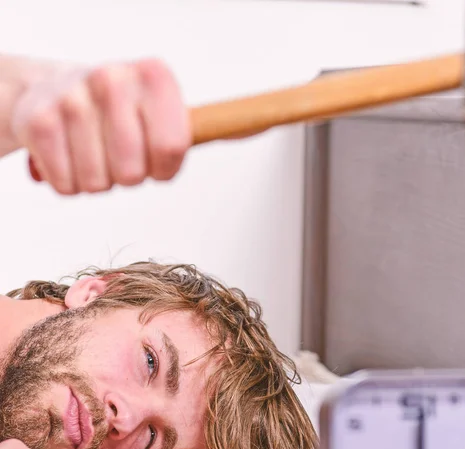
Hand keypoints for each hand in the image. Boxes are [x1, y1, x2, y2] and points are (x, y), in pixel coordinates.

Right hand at [10, 57, 190, 194]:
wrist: (49, 91)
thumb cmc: (117, 112)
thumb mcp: (163, 110)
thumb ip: (206, 125)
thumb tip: (258, 123)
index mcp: (153, 78)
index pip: (172, 147)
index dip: (165, 167)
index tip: (156, 157)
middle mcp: (113, 79)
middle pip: (134, 173)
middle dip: (128, 175)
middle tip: (117, 152)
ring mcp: (72, 98)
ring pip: (99, 184)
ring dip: (98, 178)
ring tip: (91, 149)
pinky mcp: (38, 122)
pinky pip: (68, 186)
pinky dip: (69, 181)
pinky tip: (68, 153)